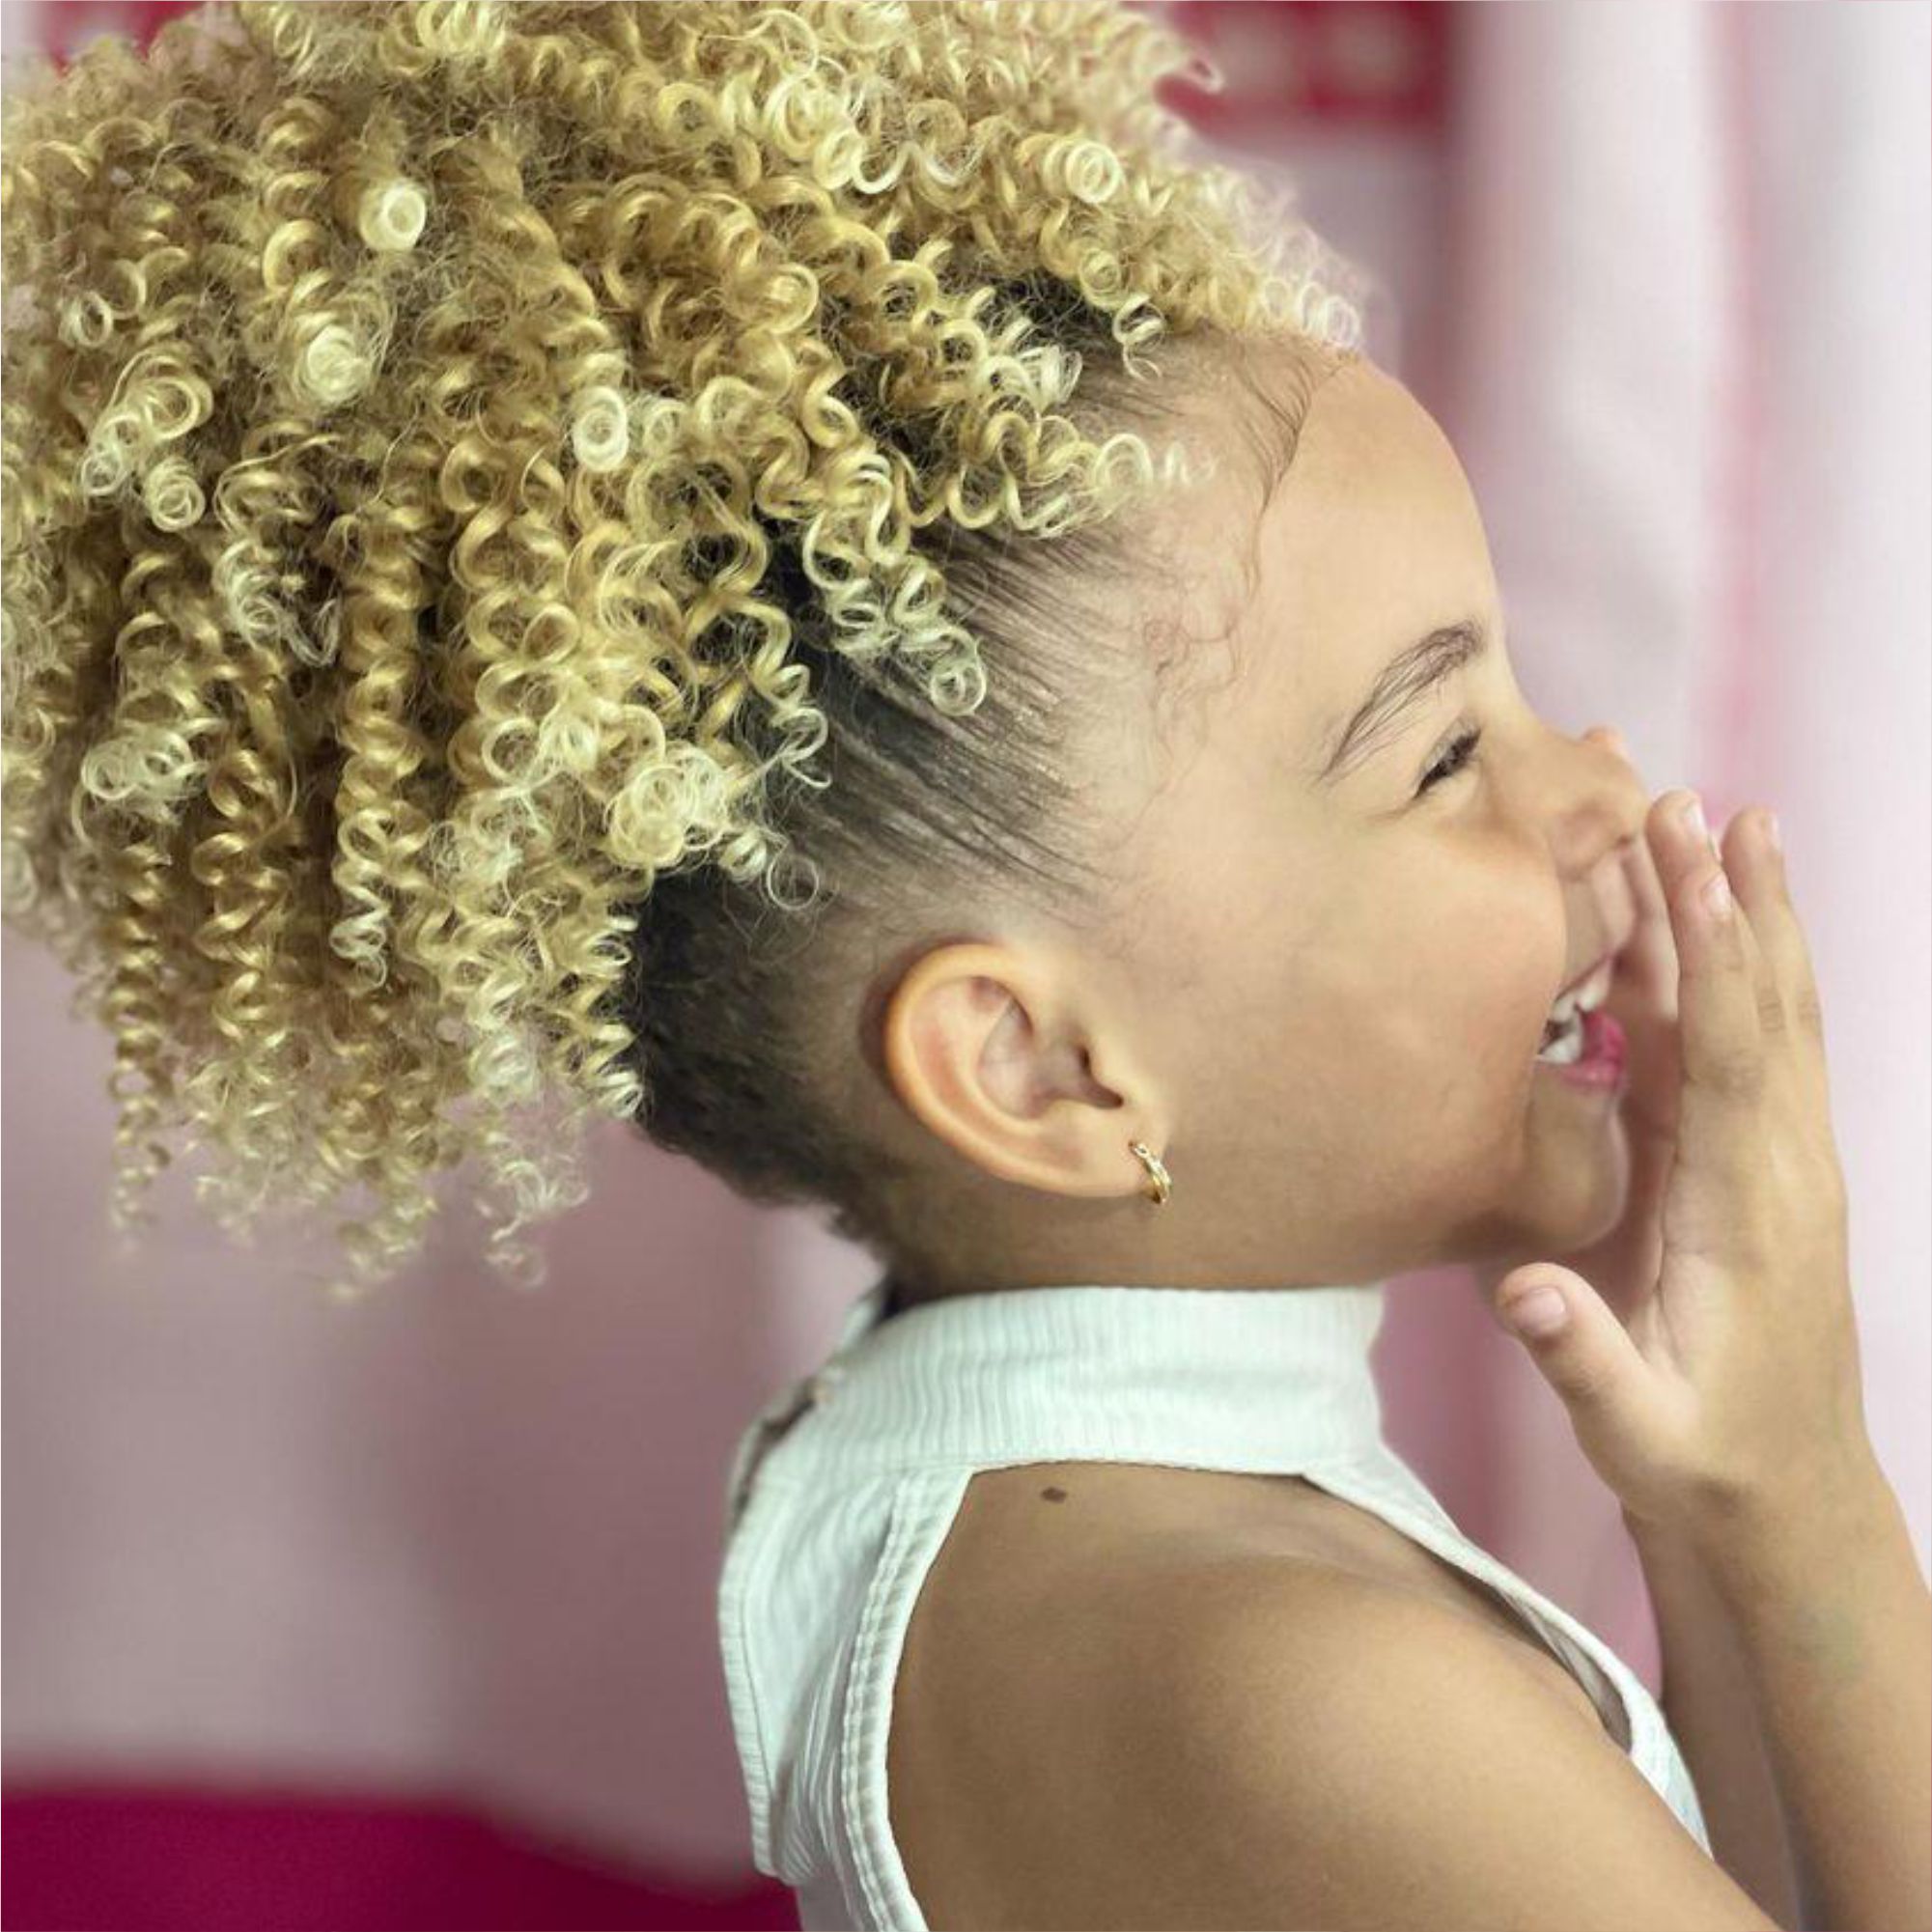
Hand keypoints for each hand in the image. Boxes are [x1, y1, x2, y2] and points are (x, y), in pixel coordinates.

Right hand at [1480, 763, 1874, 1539]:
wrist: (1788, 1504)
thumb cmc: (1706, 1464)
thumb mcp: (1638, 1435)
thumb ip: (1584, 1359)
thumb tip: (1523, 1290)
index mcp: (1752, 1218)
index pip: (1735, 1063)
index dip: (1715, 959)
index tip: (1694, 865)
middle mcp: (1781, 1171)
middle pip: (1763, 1011)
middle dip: (1732, 901)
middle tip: (1696, 800)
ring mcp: (1778, 1165)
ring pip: (1768, 1018)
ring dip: (1748, 918)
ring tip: (1729, 821)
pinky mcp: (1755, 1169)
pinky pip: (1746, 1051)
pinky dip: (1733, 972)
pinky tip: (1713, 923)